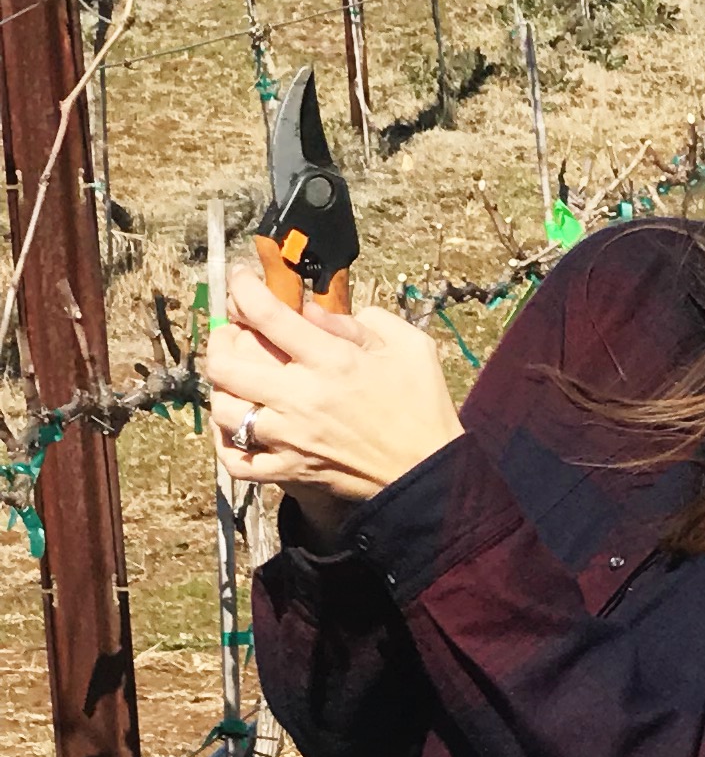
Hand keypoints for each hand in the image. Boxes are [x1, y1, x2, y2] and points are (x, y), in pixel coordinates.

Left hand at [202, 271, 463, 511]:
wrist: (433, 476)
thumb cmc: (424, 406)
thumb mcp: (409, 345)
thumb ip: (361, 321)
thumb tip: (313, 314)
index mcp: (332, 361)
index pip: (266, 314)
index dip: (242, 288)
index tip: (241, 280)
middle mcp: (302, 398)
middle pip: (225, 365)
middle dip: (219, 341)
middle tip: (232, 334)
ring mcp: (292, 438)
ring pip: (224, 411)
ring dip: (222, 391)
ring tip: (235, 382)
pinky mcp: (293, 471)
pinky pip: (238, 461)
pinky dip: (228, 445)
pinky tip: (238, 430)